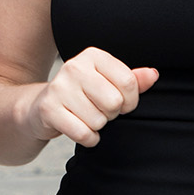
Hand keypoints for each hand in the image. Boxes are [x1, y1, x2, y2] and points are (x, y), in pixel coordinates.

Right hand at [21, 47, 157, 146]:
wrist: (41, 106)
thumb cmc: (81, 94)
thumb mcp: (107, 82)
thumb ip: (132, 79)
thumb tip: (152, 75)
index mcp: (92, 56)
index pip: (129, 82)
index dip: (131, 100)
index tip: (121, 103)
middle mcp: (74, 67)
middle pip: (114, 102)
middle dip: (111, 113)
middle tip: (99, 110)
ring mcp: (59, 87)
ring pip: (98, 120)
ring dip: (97, 125)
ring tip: (85, 116)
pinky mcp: (49, 109)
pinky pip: (83, 133)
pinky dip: (88, 138)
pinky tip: (80, 128)